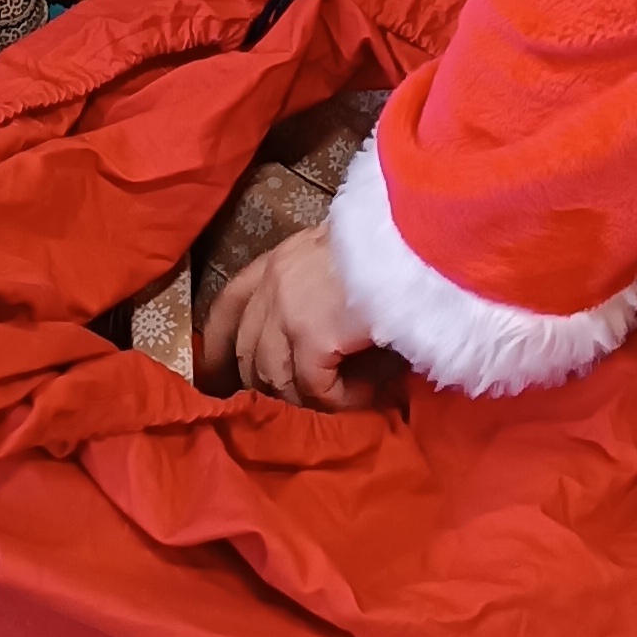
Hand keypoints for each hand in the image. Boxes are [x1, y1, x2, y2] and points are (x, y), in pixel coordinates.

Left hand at [198, 222, 376, 409]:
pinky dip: (338, 400)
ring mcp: (289, 311)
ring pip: (276, 377)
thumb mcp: (341, 256)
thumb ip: (317, 289)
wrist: (418, 235)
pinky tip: (364, 393)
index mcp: (279, 260)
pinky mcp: (314, 337)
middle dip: (267, 383)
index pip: (229, 305)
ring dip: (307, 397)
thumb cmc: (393, 243)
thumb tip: (316, 344)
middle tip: (302, 401)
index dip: (218, 347)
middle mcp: (274, 284)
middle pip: (248, 351)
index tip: (218, 379)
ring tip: (344, 397)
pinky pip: (314, 388)